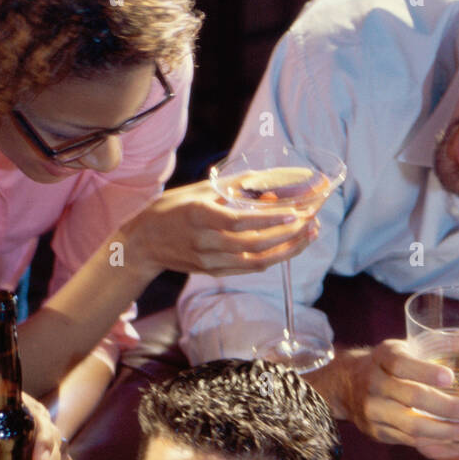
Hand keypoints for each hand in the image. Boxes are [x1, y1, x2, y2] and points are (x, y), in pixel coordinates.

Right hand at [125, 179, 319, 278]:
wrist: (145, 243)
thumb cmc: (172, 209)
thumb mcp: (200, 190)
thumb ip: (235, 189)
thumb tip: (271, 187)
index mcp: (200, 217)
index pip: (241, 221)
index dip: (269, 219)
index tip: (295, 212)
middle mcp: (206, 243)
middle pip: (256, 243)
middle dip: (289, 233)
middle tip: (313, 220)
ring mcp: (211, 262)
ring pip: (258, 259)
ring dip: (288, 248)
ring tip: (310, 233)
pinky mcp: (214, 272)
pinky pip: (251, 267)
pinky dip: (273, 257)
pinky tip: (290, 245)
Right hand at [324, 341, 458, 447]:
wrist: (348, 386)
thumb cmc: (392, 364)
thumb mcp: (410, 347)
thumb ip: (448, 345)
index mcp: (383, 357)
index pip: (401, 364)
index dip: (425, 372)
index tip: (450, 378)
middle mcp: (374, 384)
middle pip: (411, 397)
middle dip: (444, 407)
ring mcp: (374, 411)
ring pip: (411, 425)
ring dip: (444, 431)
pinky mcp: (377, 432)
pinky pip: (408, 440)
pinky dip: (434, 441)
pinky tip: (454, 440)